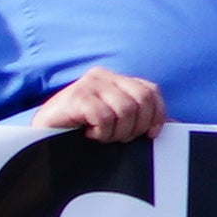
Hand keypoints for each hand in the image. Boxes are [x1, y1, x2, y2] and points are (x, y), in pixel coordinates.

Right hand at [37, 66, 169, 143]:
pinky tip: (89, 135)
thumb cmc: (80, 135)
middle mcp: (104, 76)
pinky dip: (101, 132)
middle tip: (119, 139)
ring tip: (102, 136)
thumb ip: (140, 121)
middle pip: (142, 99)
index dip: (157, 115)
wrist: (41, 140)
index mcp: (116, 80)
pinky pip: (104, 116)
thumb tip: (176, 125)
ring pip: (126, 109)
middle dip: (136, 126)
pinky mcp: (77, 96)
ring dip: (117, 132)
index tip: (149, 135)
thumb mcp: (115, 125)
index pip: (151, 91)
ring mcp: (89, 84)